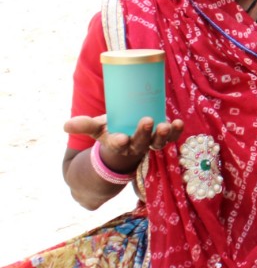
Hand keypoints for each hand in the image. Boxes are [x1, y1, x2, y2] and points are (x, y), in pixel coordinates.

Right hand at [65, 114, 184, 170]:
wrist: (129, 141)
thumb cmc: (111, 131)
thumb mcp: (96, 129)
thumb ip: (83, 125)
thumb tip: (65, 125)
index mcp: (118, 144)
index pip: (118, 145)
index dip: (120, 142)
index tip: (120, 138)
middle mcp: (136, 146)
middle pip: (141, 142)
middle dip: (144, 133)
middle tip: (148, 121)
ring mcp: (151, 143)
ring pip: (158, 143)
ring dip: (164, 135)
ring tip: (166, 125)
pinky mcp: (164, 138)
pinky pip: (172, 137)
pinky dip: (176, 131)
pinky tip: (179, 122)